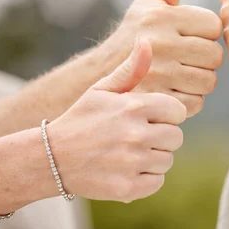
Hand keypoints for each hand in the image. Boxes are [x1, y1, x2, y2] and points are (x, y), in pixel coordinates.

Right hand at [48, 39, 186, 202]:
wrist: (50, 158)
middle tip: (136, 138)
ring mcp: (132, 162)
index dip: (166, 116)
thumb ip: (130, 69)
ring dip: (152, 158)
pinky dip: (145, 179)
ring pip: (166, 160)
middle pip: (175, 138)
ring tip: (128, 154)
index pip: (178, 112)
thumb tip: (147, 41)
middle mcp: (136, 134)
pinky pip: (157, 182)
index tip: (150, 118)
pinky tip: (125, 170)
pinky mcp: (128, 187)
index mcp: (133, 107)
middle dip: (160, 137)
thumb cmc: (81, 119)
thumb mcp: (102, 90)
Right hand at [104, 0, 223, 116]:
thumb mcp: (150, 3)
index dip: (205, 33)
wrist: (99, 76)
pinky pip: (195, 103)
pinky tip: (173, 92)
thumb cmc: (133, 35)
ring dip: (199, 81)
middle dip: (205, 59)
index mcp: (163, 16)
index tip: (190, 36)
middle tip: (187, 59)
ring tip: (181, 75)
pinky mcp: (158, 100)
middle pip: (215, 56)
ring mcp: (159, 74)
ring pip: (208, 81)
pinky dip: (189, 101)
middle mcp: (161, 43)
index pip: (214, 26)